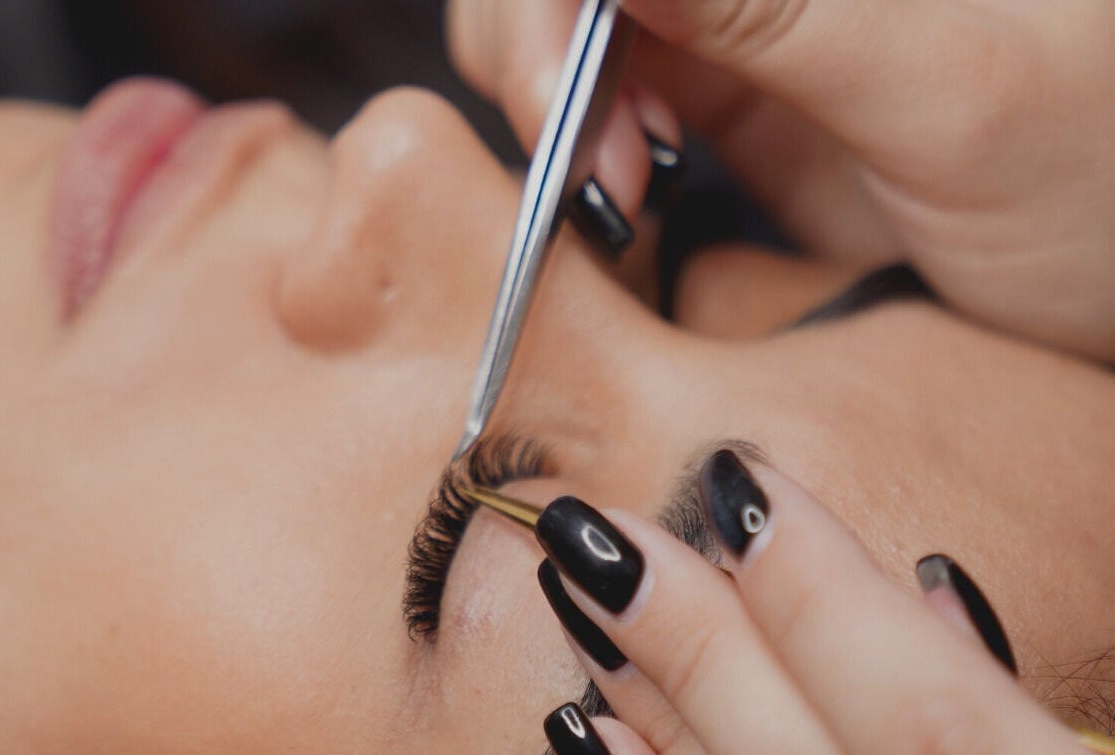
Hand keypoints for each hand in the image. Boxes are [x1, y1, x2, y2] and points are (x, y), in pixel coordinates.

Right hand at [448, 0, 1114, 359]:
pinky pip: (608, 99)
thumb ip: (781, 8)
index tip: (554, 83)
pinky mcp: (737, 94)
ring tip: (614, 194)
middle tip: (581, 162)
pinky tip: (620, 200)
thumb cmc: (1112, 183)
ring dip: (553, 109)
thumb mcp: (954, 90)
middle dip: (538, 51)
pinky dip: (581, 154)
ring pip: (574, 28)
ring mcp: (751, 21)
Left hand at [530, 450, 1088, 753]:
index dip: (827, 596)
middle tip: (595, 528)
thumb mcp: (1100, 748)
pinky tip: (582, 732)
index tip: (740, 478)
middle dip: (695, 638)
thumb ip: (1017, 711)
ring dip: (648, 713)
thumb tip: (928, 587)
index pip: (935, 730)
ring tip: (573, 602)